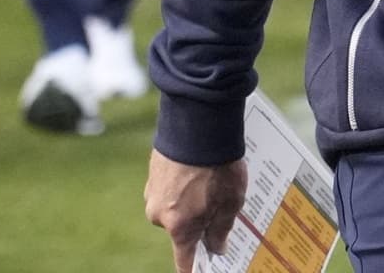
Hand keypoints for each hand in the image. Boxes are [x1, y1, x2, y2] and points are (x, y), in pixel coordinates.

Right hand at [145, 150, 246, 272]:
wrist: (198, 124)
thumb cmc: (217, 165)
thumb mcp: (231, 202)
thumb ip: (221, 229)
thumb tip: (216, 248)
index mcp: (179, 227)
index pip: (184, 261)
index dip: (194, 267)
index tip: (202, 267)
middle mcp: (159, 214)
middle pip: (181, 229)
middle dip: (198, 221)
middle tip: (218, 202)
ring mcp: (153, 192)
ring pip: (175, 206)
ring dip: (190, 199)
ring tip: (210, 179)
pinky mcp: (152, 172)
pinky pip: (170, 187)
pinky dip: (182, 183)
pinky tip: (198, 168)